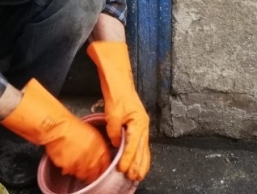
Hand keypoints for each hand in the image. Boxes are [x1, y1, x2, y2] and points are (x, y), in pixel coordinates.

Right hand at [0, 79, 111, 181]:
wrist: (58, 128)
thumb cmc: (73, 127)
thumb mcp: (93, 134)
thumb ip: (99, 148)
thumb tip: (101, 155)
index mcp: (100, 149)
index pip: (105, 165)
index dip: (103, 168)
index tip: (100, 169)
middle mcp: (92, 158)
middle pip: (94, 174)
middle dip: (92, 173)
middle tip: (87, 169)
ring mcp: (80, 165)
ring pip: (82, 175)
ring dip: (80, 171)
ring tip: (75, 163)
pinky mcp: (68, 168)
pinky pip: (70, 172)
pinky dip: (68, 168)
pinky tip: (67, 160)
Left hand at [88, 41, 150, 180]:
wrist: (119, 79)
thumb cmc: (117, 92)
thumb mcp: (113, 112)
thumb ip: (114, 130)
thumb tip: (116, 143)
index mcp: (139, 121)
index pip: (134, 145)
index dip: (128, 158)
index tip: (123, 169)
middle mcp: (143, 124)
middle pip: (143, 149)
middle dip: (139, 164)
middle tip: (134, 178)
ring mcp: (141, 124)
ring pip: (143, 147)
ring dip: (141, 161)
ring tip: (139, 174)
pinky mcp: (136, 123)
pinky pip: (140, 142)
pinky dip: (140, 153)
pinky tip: (138, 160)